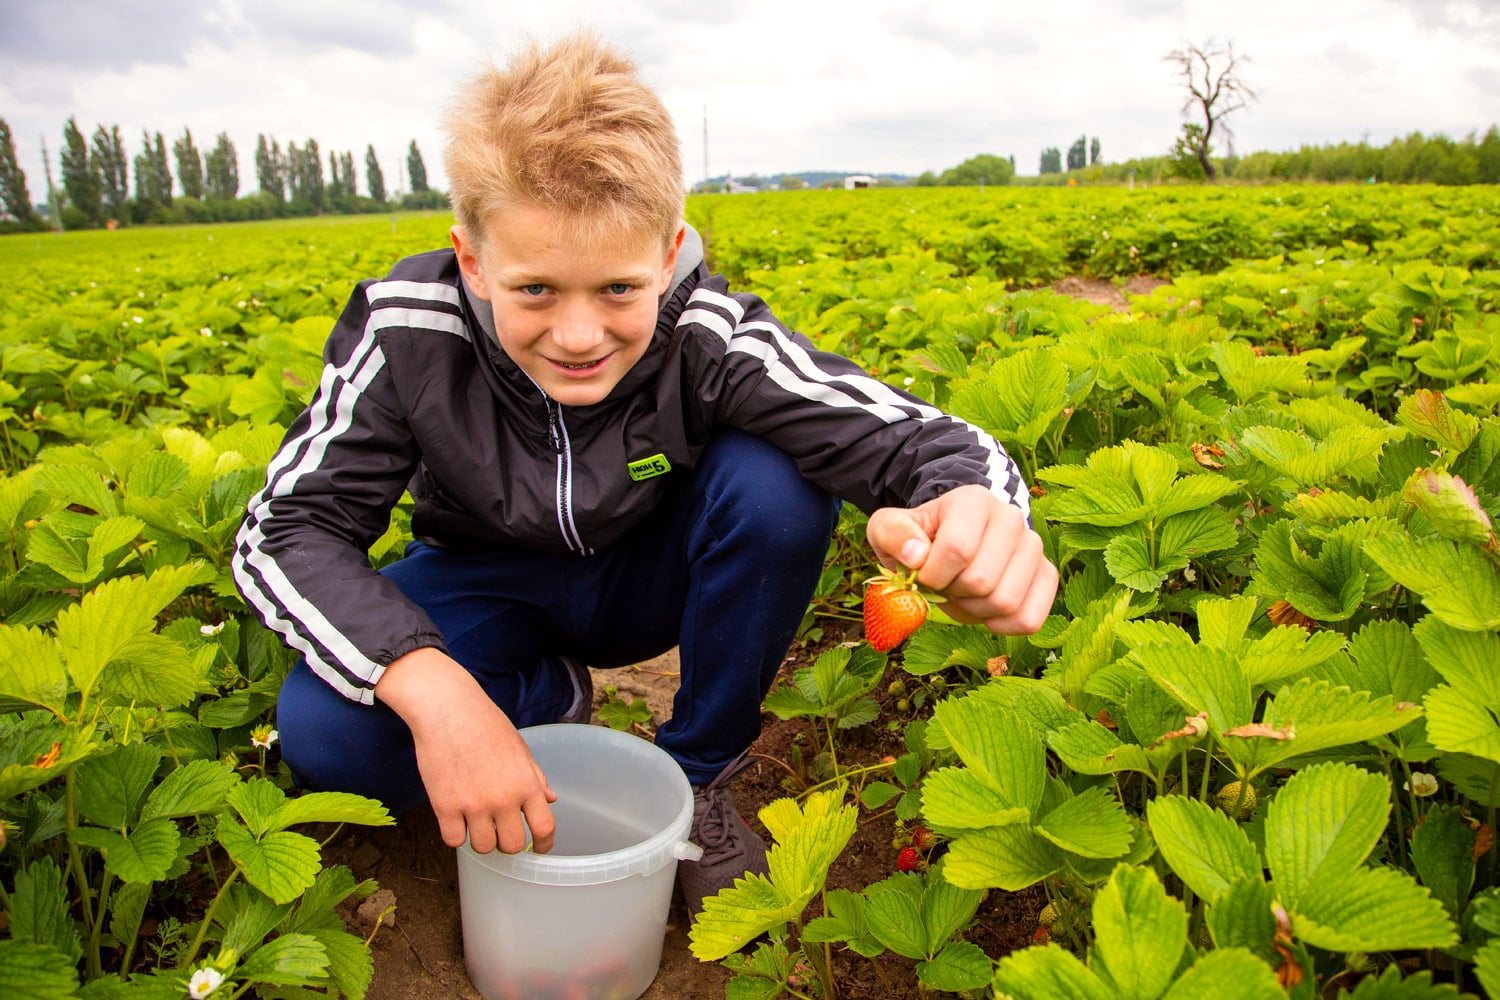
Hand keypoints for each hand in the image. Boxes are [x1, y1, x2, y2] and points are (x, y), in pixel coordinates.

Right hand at [374, 648, 557, 853]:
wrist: (447, 709)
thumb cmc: (485, 724)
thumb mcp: (519, 748)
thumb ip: (535, 777)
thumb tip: (551, 799)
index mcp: (526, 784)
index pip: (544, 828)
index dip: (544, 844)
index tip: (540, 850)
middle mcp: (503, 799)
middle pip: (513, 846)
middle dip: (508, 843)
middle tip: (500, 832)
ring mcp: (473, 805)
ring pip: (484, 847)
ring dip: (481, 840)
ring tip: (477, 823)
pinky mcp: (444, 806)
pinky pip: (454, 840)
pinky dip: (456, 834)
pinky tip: (456, 819)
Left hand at [866, 484, 1057, 634]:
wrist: (948, 540)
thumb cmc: (917, 537)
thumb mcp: (889, 528)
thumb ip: (892, 534)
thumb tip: (916, 555)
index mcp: (973, 501)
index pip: (957, 550)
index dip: (932, 575)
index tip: (922, 573)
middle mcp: (1011, 518)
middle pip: (982, 581)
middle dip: (953, 594)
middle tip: (944, 584)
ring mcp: (1034, 547)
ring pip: (1006, 602)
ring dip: (974, 611)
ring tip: (962, 594)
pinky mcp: (1047, 575)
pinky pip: (1029, 619)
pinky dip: (1001, 626)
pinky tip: (983, 612)